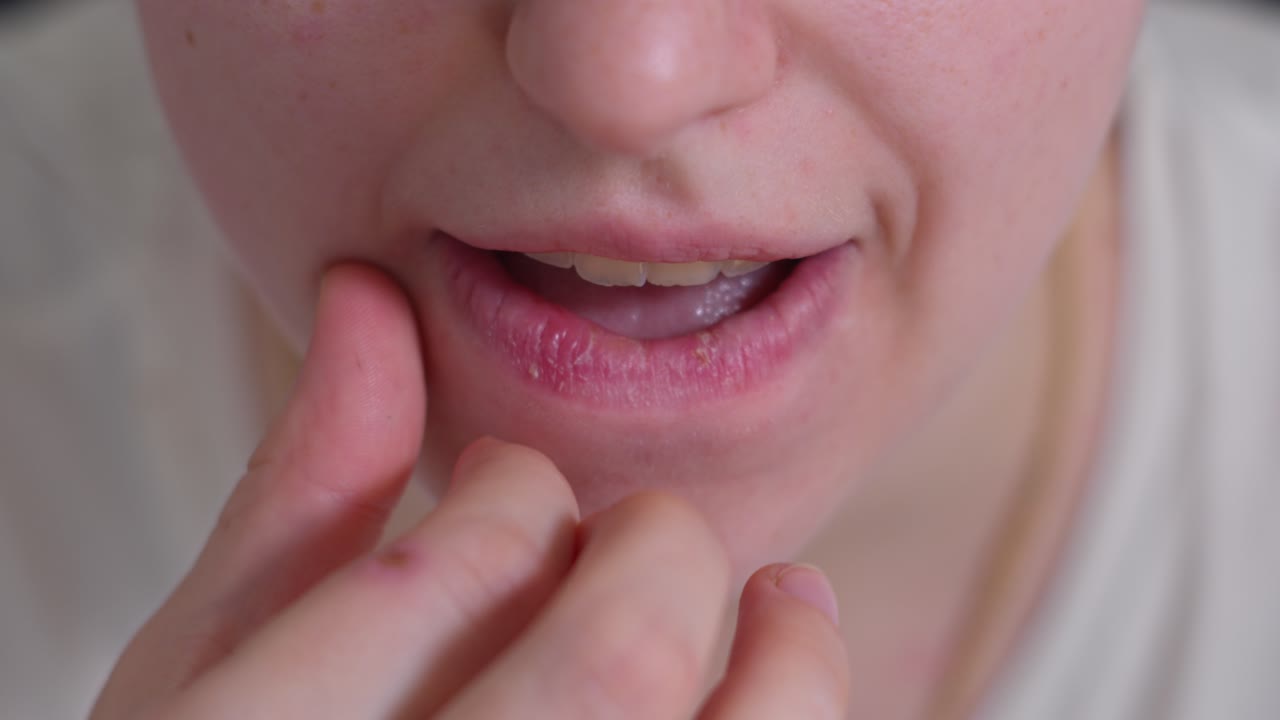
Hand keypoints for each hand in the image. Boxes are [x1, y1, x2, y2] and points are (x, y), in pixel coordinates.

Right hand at [91, 263, 850, 718]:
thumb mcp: (202, 660)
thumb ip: (299, 492)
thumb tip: (368, 299)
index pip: (464, 567)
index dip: (512, 493)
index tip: (510, 486)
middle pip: (620, 653)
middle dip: (652, 554)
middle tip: (636, 539)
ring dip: (789, 658)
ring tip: (790, 600)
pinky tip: (776, 689)